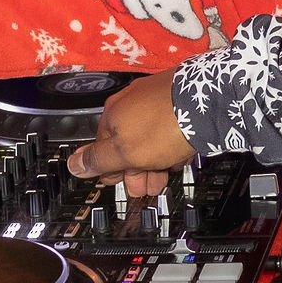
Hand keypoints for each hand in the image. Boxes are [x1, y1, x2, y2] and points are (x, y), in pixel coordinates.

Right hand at [66, 71, 190, 194]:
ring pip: (150, 135)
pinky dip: (172, 143)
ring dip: (156, 159)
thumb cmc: (165, 126)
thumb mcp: (124, 153)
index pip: (102, 147)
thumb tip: (73, 165)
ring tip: (166, 174)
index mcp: (113, 113)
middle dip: (137, 168)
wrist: (207, 103)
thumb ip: (98, 159)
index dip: (113, 170)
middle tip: (149, 185)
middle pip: (128, 142)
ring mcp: (156, 97)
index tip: (124, 183)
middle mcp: (132, 101)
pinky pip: (170, 126)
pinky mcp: (178, 98)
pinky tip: (180, 155)